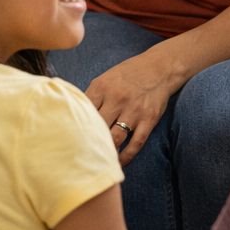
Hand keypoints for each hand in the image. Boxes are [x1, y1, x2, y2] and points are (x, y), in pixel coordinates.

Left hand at [86, 47, 182, 165]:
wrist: (159, 68)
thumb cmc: (128, 74)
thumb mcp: (106, 78)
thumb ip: (92, 96)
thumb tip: (75, 116)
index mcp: (102, 87)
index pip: (83, 112)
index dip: (75, 127)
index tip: (70, 140)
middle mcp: (117, 98)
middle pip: (97, 127)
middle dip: (89, 142)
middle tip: (80, 155)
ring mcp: (134, 110)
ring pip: (115, 138)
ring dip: (107, 151)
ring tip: (99, 161)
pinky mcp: (149, 119)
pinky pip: (136, 143)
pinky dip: (127, 155)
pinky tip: (119, 162)